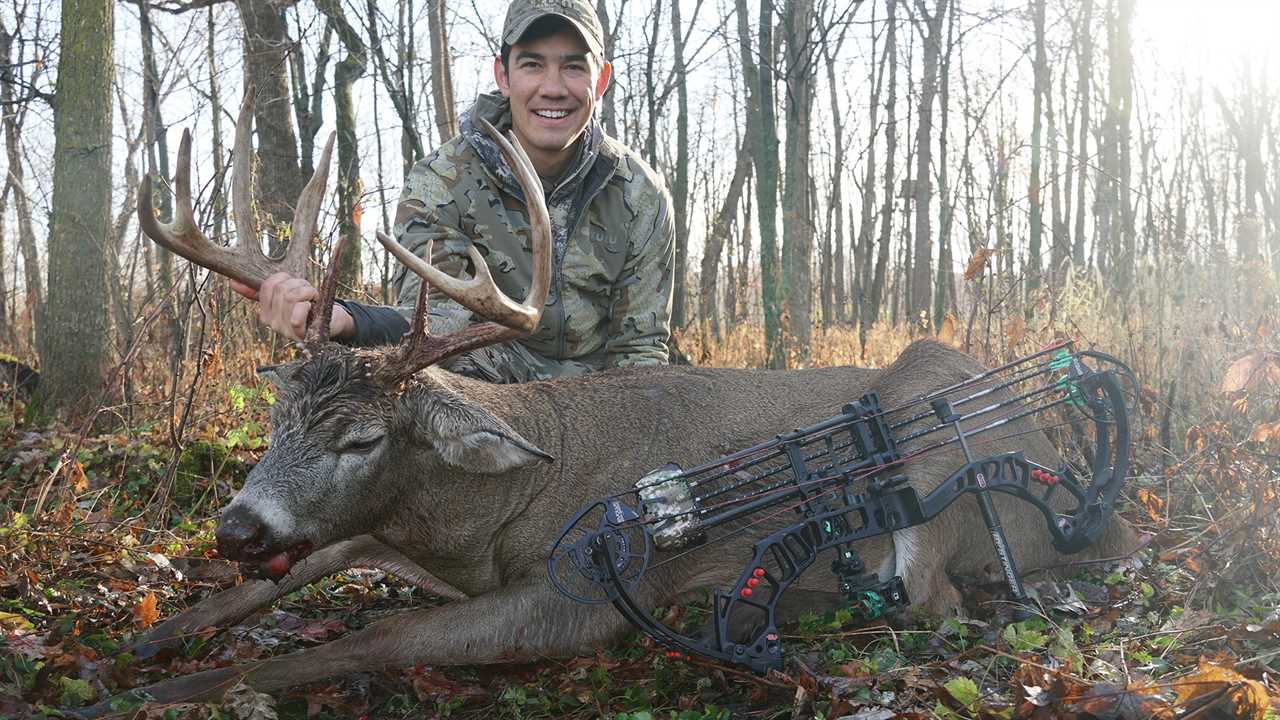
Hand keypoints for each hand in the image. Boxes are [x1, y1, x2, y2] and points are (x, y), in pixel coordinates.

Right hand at [230, 273, 353, 340]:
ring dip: (307, 292)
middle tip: (308, 292)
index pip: (267, 285)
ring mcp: (284, 330)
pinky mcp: (299, 333)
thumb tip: (232, 283)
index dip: (285, 278)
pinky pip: (296, 314)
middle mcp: (272, 323)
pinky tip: (313, 309)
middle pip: (281, 289)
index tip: (295, 284)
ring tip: (312, 299)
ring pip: (290, 297)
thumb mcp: (285, 295)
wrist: (331, 323)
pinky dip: (308, 305)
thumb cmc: (307, 307)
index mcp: (266, 312)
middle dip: (299, 284)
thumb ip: (261, 291)